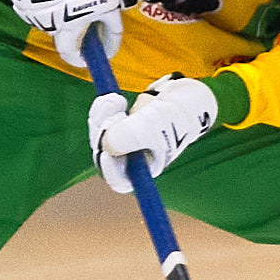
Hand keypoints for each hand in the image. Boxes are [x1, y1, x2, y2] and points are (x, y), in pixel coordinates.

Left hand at [88, 75, 219, 191]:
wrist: (180, 99)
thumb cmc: (172, 118)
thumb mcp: (154, 125)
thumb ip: (132, 135)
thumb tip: (105, 144)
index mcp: (142, 171)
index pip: (120, 180)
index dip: (110, 170)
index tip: (106, 155)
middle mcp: (130, 161)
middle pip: (104, 155)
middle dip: (104, 134)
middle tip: (115, 115)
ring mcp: (122, 143)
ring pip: (99, 136)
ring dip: (102, 118)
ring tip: (116, 101)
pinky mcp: (116, 126)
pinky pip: (100, 121)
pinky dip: (103, 110)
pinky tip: (114, 99)